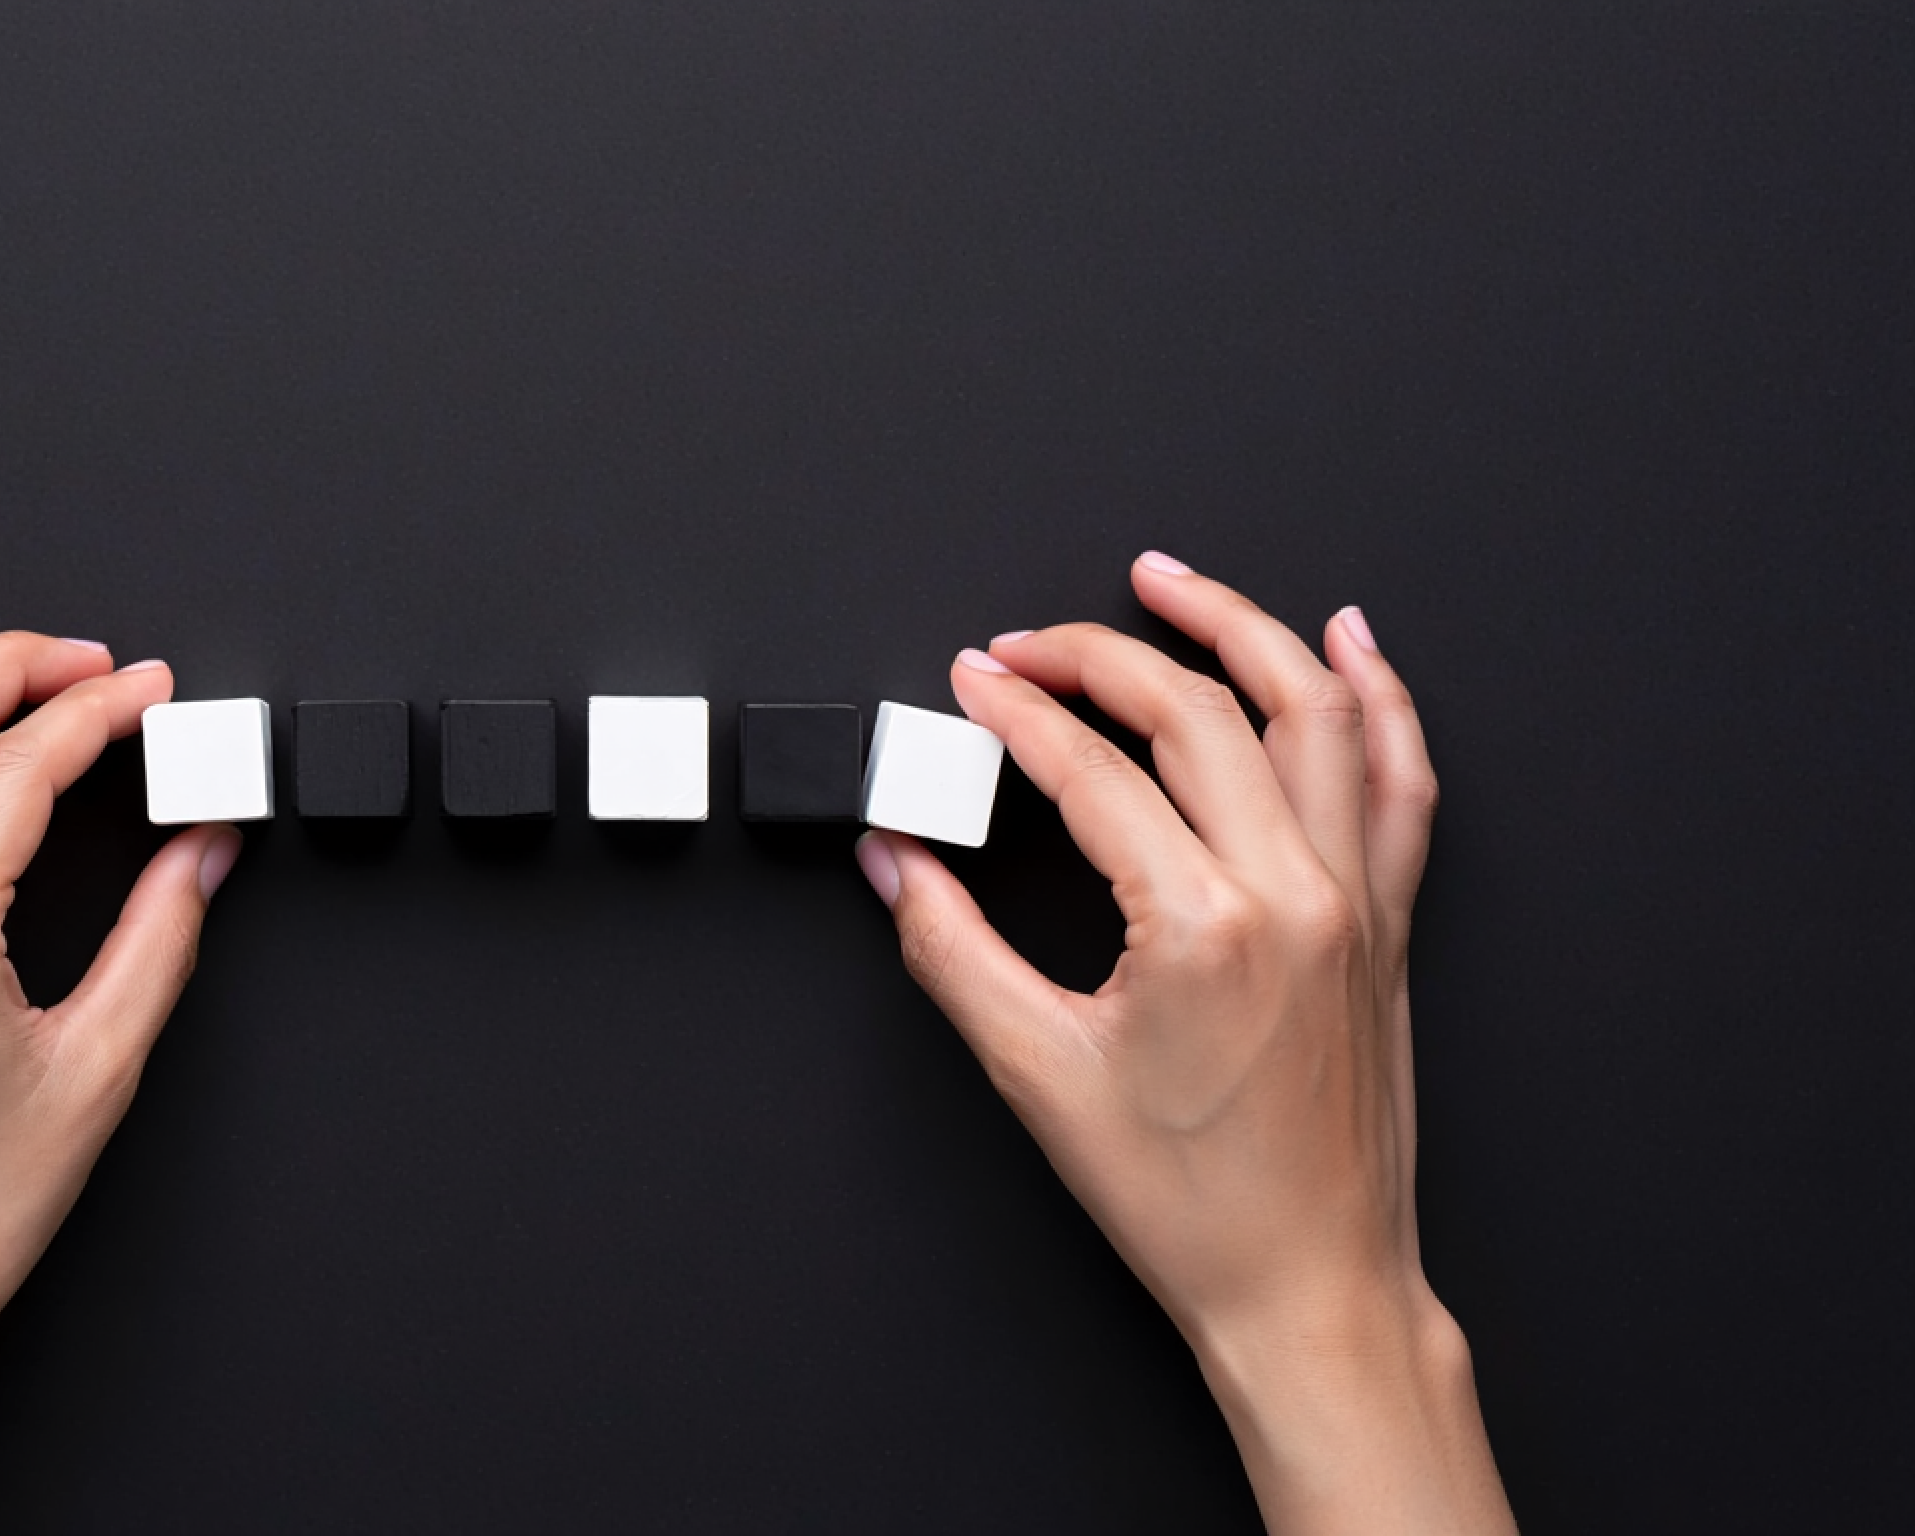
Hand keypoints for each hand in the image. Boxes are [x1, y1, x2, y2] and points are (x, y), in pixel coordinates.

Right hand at [856, 554, 1511, 1534]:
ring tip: (1169, 584)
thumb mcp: (1038, 1074)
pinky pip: (1400, 778)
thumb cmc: (1193, 1205)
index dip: (1017, 713)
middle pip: (1198, 712)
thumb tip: (895, 862)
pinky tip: (1350, 644)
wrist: (1308, 1285)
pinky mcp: (1388, 922)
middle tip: (1028, 646)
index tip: (973, 685)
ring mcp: (1357, 900)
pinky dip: (1379, 697)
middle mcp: (1297, 893)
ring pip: (1313, 711)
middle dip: (1098, 656)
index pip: (1094, 770)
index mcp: (1207, 925)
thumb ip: (952, 949)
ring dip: (1240, 628)